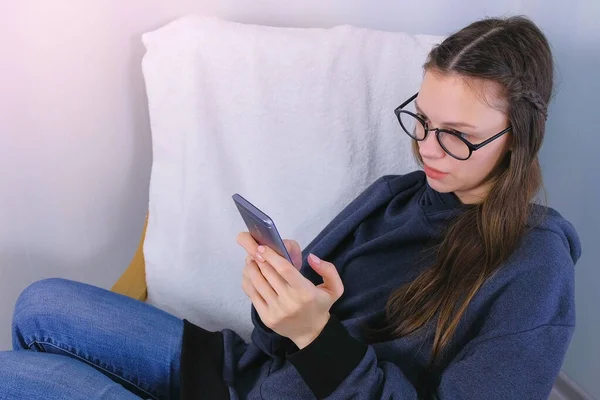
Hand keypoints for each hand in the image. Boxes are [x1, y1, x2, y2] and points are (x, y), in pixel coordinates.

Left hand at [236, 232, 343, 348]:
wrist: (311, 332)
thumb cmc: (320, 305)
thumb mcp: (334, 288)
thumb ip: (328, 269)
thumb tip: (311, 257)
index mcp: (305, 292)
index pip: (285, 269)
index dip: (272, 256)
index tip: (263, 247)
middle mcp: (289, 302)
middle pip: (269, 274)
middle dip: (260, 260)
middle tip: (255, 251)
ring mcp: (276, 311)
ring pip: (258, 284)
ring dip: (252, 269)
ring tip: (251, 260)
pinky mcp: (266, 317)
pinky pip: (253, 296)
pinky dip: (249, 282)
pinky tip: (249, 274)